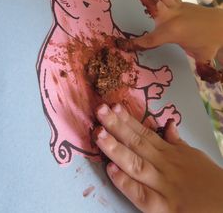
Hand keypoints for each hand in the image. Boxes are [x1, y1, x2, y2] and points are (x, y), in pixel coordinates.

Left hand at [93, 103, 222, 212]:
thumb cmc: (211, 181)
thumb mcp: (194, 156)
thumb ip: (177, 141)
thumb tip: (168, 124)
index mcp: (170, 152)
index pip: (144, 132)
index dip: (127, 120)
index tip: (113, 106)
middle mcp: (163, 164)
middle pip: (136, 142)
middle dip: (116, 126)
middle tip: (100, 111)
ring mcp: (163, 185)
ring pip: (135, 163)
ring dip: (116, 148)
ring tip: (99, 134)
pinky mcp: (164, 208)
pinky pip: (142, 194)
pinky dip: (126, 183)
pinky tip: (111, 170)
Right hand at [117, 0, 222, 82]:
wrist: (222, 25)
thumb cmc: (209, 42)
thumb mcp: (202, 56)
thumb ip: (201, 67)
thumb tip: (208, 79)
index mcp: (171, 33)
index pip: (148, 41)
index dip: (132, 44)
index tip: (118, 44)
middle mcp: (171, 17)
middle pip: (155, 5)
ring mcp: (176, 8)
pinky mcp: (179, 2)